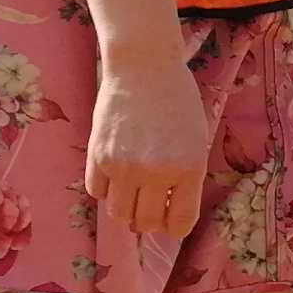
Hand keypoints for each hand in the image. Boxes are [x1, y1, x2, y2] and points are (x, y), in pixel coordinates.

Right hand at [86, 57, 210, 236]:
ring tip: (132, 195)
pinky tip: (114, 175)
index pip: (180, 222)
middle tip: (150, 207)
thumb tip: (170, 213)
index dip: (175, 227)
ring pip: (118, 214)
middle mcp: (155, 172)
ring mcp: (123, 166)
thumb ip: (186, 178)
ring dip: (126, 211)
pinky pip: (97, 191)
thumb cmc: (177, 100)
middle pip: (146, 223)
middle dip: (150, 221)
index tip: (171, 220)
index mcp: (189, 169)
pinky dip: (105, 190)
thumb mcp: (196, 141)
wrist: (144, 66)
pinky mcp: (97, 155)